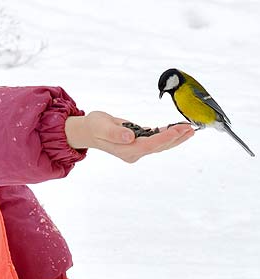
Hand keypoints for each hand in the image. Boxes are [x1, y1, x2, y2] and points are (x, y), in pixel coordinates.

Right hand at [64, 111, 193, 162]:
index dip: (164, 138)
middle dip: (175, 138)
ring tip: (189, 128)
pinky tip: (176, 129)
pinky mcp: (138, 144)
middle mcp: (133, 152)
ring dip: (175, 137)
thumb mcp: (100, 126)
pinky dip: (166, 134)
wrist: (88, 130)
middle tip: (190, 127)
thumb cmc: (93, 126)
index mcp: (126, 150)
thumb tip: (129, 137)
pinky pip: (156, 140)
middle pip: (159, 147)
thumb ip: (114, 132)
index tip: (177, 130)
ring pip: (160, 145)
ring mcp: (136, 149)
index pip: (149, 145)